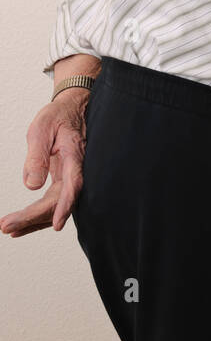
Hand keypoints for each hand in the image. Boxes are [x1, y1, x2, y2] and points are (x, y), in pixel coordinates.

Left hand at [0, 89, 89, 235]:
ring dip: (32, 221)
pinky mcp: (61, 183)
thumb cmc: (57, 117)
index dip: (65, 206)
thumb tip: (31, 186)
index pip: (73, 185)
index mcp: (74, 157)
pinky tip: (20, 227)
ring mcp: (68, 179)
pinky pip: (51, 203)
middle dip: (33, 217)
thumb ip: (37, 156)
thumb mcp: (41, 129)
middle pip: (58, 202)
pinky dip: (36, 217)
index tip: (56, 225)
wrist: (71, 111)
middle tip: (6, 226)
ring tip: (8, 229)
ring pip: (54, 207)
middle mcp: (75, 172)